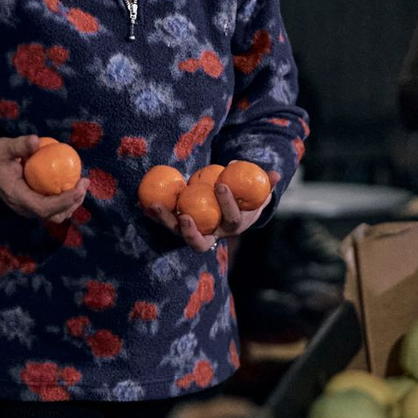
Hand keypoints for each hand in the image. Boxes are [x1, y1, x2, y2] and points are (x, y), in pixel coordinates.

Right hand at [0, 135, 88, 224]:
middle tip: (85, 182)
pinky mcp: (34, 205)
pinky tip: (73, 183)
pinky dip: (67, 199)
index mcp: (17, 197)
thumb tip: (36, 140)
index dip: (65, 200)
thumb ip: (19, 145)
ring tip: (82, 184)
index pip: (44, 208)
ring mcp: (29, 209)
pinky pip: (54, 208)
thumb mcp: (3, 148)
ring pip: (56, 215)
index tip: (80, 185)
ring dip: (73, 203)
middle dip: (73, 202)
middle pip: (54, 215)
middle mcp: (24, 208)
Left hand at [144, 171, 280, 252]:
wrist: (229, 210)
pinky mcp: (178, 227)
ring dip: (164, 220)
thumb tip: (275, 175)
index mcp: (232, 227)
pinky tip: (142, 201)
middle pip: (199, 242)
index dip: (228, 204)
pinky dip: (153, 213)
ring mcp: (193, 233)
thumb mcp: (257, 192)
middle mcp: (211, 236)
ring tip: (153, 204)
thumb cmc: (245, 198)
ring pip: (177, 233)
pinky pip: (165, 221)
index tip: (222, 185)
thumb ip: (266, 184)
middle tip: (184, 214)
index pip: (231, 218)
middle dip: (191, 232)